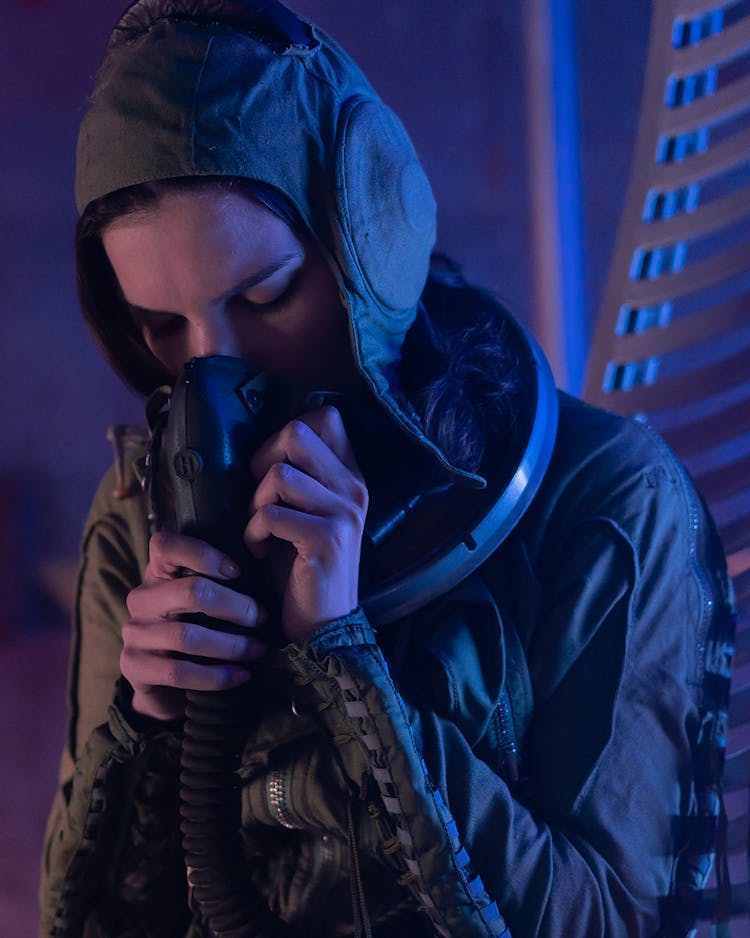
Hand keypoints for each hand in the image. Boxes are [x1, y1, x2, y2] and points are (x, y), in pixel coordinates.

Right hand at [122, 531, 269, 720]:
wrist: (169, 687)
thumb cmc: (200, 631)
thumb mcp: (208, 601)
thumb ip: (223, 581)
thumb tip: (265, 565)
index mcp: (158, 573)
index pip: (165, 545)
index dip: (203, 554)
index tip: (238, 571)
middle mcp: (142, 599)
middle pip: (189, 591)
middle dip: (235, 606)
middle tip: (262, 619)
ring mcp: (134, 634)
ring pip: (187, 636)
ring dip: (231, 645)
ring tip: (258, 649)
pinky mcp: (134, 669)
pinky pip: (179, 672)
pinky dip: (216, 676)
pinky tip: (241, 675)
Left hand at [244, 405, 367, 643]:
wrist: (323, 625)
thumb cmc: (301, 567)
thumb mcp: (304, 514)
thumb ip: (297, 477)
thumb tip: (261, 445)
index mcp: (351, 477)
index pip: (326, 417)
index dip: (285, 434)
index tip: (273, 469)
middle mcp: (354, 489)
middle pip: (297, 433)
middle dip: (263, 462)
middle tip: (260, 498)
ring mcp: (344, 513)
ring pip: (278, 475)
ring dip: (255, 504)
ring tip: (259, 530)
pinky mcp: (326, 538)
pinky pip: (270, 514)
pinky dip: (252, 533)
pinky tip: (258, 551)